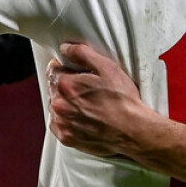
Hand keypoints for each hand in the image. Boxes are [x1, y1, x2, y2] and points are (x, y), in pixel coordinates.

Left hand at [46, 42, 152, 157]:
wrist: (132, 130)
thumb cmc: (122, 100)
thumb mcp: (106, 67)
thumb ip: (82, 53)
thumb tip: (65, 48)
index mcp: (66, 85)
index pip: (53, 70)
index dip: (63, 67)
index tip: (72, 70)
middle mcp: (60, 105)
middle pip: (53, 88)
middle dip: (64, 85)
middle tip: (84, 87)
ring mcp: (62, 123)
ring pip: (55, 107)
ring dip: (64, 103)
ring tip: (84, 104)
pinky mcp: (67, 138)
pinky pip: (57, 125)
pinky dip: (64, 120)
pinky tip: (80, 117)